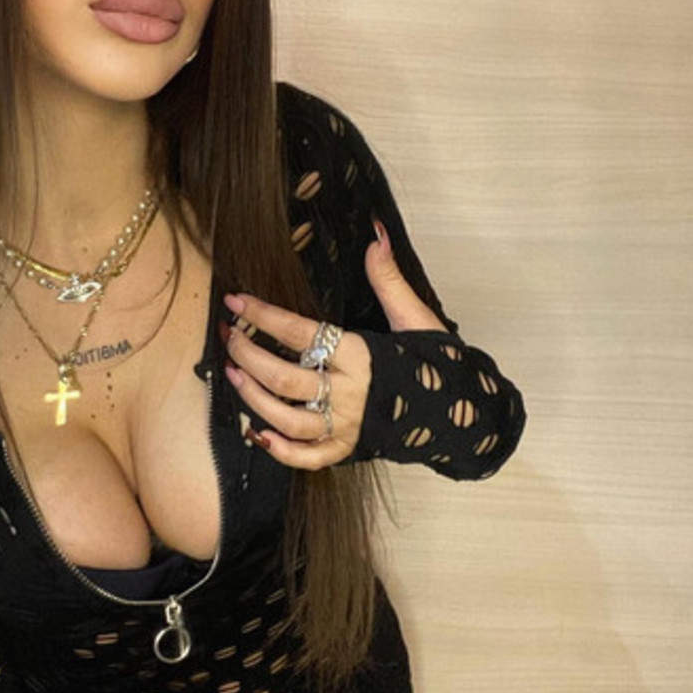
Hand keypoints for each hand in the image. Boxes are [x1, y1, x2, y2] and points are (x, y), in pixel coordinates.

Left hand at [222, 220, 443, 467]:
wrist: (462, 413)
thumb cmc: (436, 363)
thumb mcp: (413, 316)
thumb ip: (388, 278)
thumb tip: (375, 236)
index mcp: (362, 356)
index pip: (301, 332)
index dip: (264, 316)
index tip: (237, 302)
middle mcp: (351, 394)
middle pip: (285, 378)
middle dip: (249, 356)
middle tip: (229, 338)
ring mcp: (348, 427)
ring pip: (287, 418)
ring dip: (253, 398)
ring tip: (233, 374)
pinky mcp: (349, 450)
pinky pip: (307, 457)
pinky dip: (279, 450)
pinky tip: (258, 433)